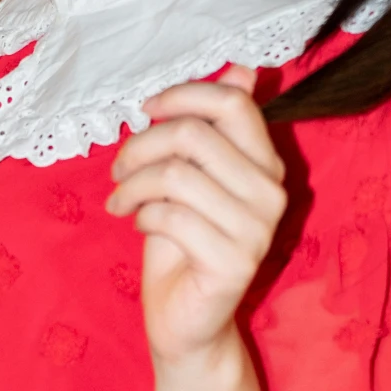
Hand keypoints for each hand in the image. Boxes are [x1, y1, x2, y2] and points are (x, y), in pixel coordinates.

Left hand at [106, 65, 288, 367]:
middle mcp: (271, 192)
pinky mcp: (235, 263)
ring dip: (133, 184)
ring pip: (177, 175)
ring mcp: (258, 230)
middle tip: (118, 167)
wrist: (186, 321)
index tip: (146, 110)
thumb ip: (212, 127)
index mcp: (265, 162)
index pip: (234, 103)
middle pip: (195, 135)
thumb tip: (244, 69)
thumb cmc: (182, 240)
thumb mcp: (191, 174)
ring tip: (121, 199)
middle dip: (142, 145)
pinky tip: (137, 224)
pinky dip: (141, 215)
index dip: (184, 96)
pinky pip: (172, 216)